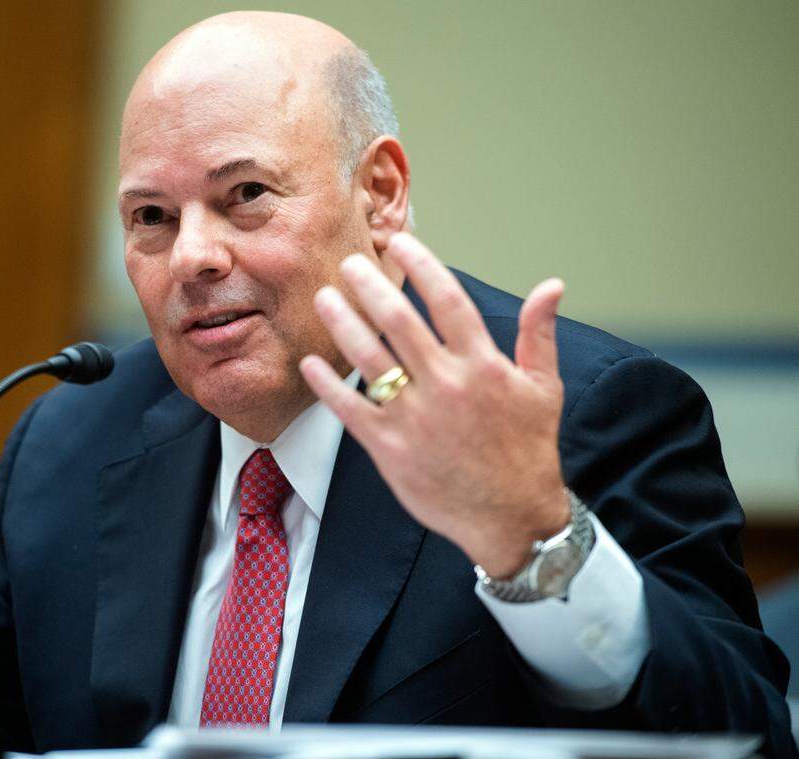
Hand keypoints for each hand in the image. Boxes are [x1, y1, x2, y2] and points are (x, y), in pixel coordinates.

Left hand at [299, 233, 569, 577]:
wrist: (511, 518)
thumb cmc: (527, 450)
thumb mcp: (543, 388)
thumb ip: (539, 333)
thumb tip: (551, 284)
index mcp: (483, 365)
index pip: (447, 300)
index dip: (421, 265)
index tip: (399, 241)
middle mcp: (446, 385)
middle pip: (398, 321)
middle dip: (370, 285)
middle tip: (349, 262)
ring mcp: (414, 417)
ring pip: (368, 358)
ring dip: (342, 322)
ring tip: (324, 297)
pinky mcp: (390, 448)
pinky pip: (350, 408)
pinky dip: (327, 384)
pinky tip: (311, 362)